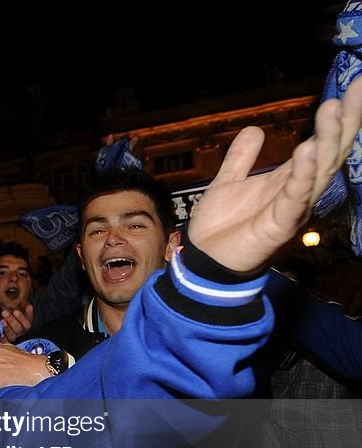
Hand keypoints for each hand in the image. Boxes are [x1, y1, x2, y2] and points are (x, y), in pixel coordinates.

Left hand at [0, 303, 33, 342]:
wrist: (8, 319)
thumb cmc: (15, 315)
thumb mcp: (21, 310)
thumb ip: (25, 309)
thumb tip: (29, 306)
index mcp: (26, 325)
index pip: (26, 324)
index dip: (21, 318)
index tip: (15, 311)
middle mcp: (20, 332)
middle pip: (18, 329)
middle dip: (11, 320)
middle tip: (5, 313)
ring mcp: (13, 336)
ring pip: (11, 334)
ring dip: (7, 327)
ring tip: (2, 320)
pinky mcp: (6, 340)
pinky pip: (5, 340)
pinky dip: (3, 337)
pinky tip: (1, 334)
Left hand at [188, 77, 361, 272]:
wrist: (203, 261)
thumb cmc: (221, 228)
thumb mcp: (229, 183)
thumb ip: (242, 158)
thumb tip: (255, 129)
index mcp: (289, 180)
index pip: (322, 143)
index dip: (339, 117)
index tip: (356, 85)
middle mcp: (298, 192)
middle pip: (330, 152)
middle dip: (345, 121)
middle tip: (357, 88)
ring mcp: (292, 209)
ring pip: (319, 171)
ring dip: (326, 140)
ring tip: (332, 109)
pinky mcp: (279, 226)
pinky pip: (295, 197)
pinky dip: (303, 174)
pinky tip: (308, 150)